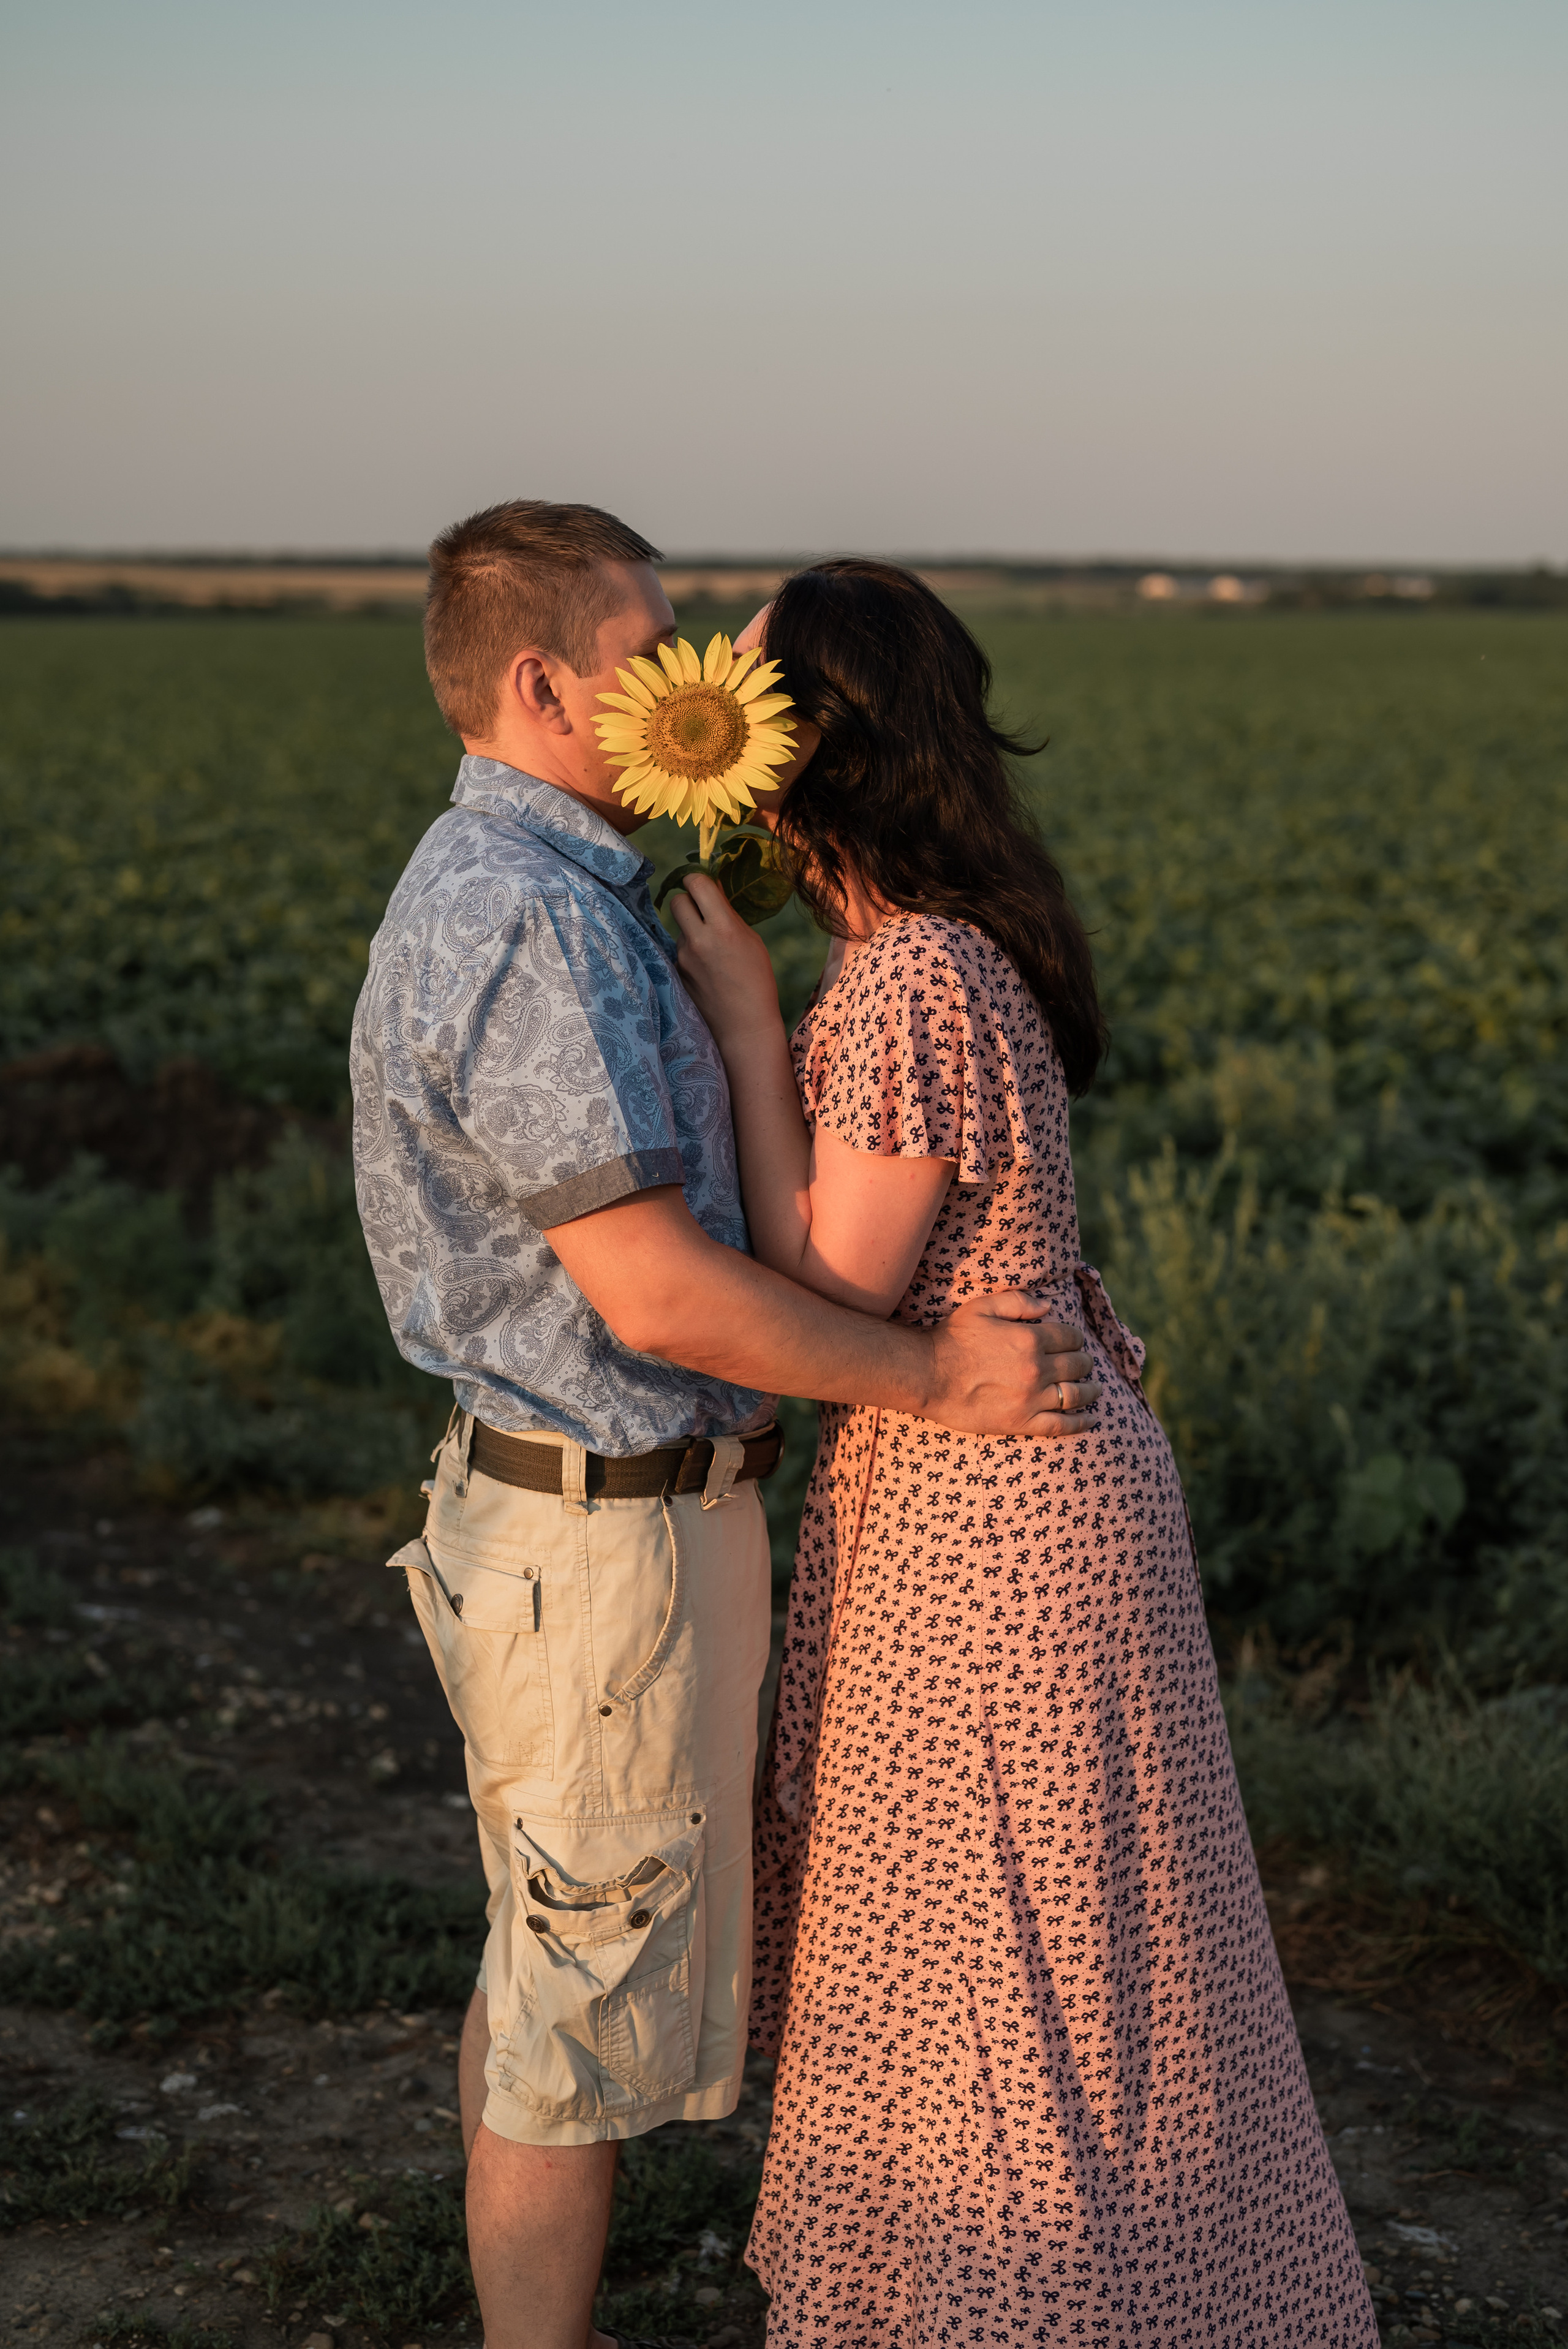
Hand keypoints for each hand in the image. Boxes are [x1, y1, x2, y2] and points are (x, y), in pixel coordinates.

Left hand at [669, 870, 783, 1053]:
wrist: (744, 1025)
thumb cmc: (757, 980)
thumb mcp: (751, 940)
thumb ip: (728, 915)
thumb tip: (711, 891)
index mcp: (723, 927)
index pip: (695, 883)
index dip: (696, 880)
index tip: (701, 885)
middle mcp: (698, 939)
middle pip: (676, 900)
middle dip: (687, 900)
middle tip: (700, 910)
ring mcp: (683, 958)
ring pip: (679, 928)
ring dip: (691, 930)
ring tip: (711, 951)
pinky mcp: (676, 972)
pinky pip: (678, 950)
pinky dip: (689, 952)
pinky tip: (705, 969)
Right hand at [925, 1295, 1099, 1435]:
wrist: (927, 1376)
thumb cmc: (952, 1339)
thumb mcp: (982, 1307)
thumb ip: (1018, 1302)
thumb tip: (1049, 1306)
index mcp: (1030, 1339)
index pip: (1070, 1337)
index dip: (1075, 1338)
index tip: (1074, 1341)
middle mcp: (1036, 1370)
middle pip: (1077, 1365)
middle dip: (1085, 1362)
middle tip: (1085, 1363)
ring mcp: (1031, 1399)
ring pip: (1075, 1395)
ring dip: (1091, 1390)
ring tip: (1097, 1388)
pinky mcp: (1021, 1423)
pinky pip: (1061, 1425)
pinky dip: (1081, 1422)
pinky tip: (1092, 1419)